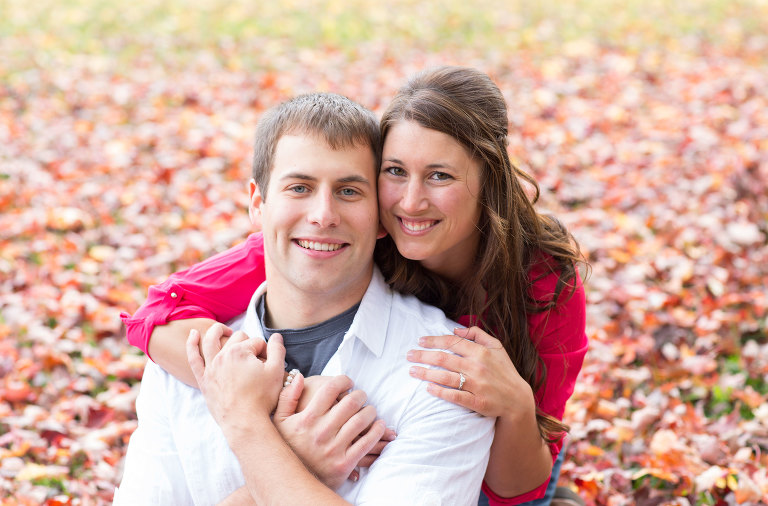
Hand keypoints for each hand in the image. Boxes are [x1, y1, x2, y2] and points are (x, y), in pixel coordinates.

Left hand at [186, 323, 284, 434]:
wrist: (244, 422)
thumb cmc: (262, 398)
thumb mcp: (276, 371)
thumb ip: (277, 349)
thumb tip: (276, 336)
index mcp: (240, 352)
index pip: (257, 342)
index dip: (267, 352)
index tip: (270, 365)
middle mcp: (223, 356)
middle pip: (238, 338)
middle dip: (249, 344)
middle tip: (257, 359)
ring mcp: (211, 367)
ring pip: (212, 340)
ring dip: (219, 331)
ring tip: (225, 330)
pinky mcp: (204, 379)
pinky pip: (194, 358)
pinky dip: (192, 344)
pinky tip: (193, 334)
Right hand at [273, 374, 388, 489]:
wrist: (290, 480)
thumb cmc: (288, 445)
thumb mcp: (280, 421)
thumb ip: (287, 397)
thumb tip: (299, 377)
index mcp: (307, 419)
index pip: (330, 389)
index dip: (343, 380)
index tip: (348, 382)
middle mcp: (320, 432)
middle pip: (350, 403)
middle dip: (360, 394)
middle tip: (361, 395)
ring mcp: (333, 448)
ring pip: (361, 421)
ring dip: (370, 411)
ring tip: (369, 409)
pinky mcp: (344, 463)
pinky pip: (366, 443)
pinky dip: (376, 431)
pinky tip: (378, 425)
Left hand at [407, 326, 533, 417]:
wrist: (517, 399)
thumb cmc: (504, 370)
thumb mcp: (496, 347)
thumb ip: (476, 334)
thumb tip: (455, 329)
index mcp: (481, 351)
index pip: (451, 342)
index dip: (433, 340)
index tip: (420, 341)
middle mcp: (477, 367)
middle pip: (443, 359)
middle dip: (423, 356)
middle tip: (409, 356)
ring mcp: (477, 385)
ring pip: (445, 377)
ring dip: (426, 373)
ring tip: (412, 371)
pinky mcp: (476, 402)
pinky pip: (454, 396)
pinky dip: (440, 392)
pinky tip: (428, 388)